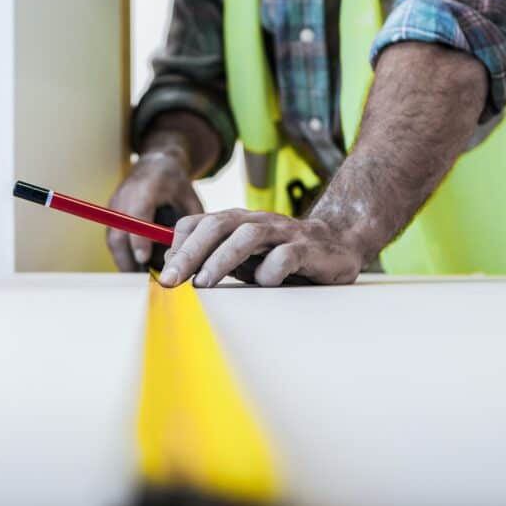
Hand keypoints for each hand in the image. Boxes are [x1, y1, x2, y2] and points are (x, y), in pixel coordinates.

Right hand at [106, 152, 203, 270]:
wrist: (155, 164)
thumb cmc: (176, 184)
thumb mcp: (190, 200)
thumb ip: (191, 225)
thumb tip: (193, 256)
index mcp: (147, 188)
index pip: (138, 214)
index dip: (139, 237)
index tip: (143, 259)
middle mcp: (126, 196)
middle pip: (119, 232)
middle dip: (128, 259)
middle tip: (143, 281)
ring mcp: (115, 205)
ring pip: (113, 239)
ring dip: (124, 261)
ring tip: (141, 281)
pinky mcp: (112, 214)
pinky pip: (114, 239)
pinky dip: (123, 255)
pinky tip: (136, 270)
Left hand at [159, 209, 367, 287]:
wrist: (339, 243)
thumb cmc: (283, 253)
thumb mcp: (243, 256)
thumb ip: (214, 258)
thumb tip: (173, 271)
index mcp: (237, 222)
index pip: (198, 223)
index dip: (178, 246)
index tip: (165, 273)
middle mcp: (257, 222)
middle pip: (217, 225)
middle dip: (190, 253)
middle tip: (172, 280)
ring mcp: (283, 233)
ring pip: (248, 236)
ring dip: (221, 259)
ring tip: (205, 282)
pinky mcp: (309, 250)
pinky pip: (285, 256)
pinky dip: (271, 270)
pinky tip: (266, 283)